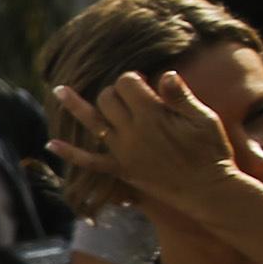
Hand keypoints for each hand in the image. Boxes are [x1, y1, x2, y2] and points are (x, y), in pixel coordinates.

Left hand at [47, 72, 248, 206]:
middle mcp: (132, 131)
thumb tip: (165, 74)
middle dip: (115, 91)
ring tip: (59, 90)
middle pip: (108, 98)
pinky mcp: (121, 170)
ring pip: (94, 122)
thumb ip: (180, 96)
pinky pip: (89, 161)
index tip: (144, 83)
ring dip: (76, 106)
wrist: (208, 190)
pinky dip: (69, 153)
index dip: (133, 78)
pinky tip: (51, 144)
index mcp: (153, 114)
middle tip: (129, 95)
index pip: (127, 83)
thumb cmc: (212, 151)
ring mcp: (123, 151)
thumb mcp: (204, 118)